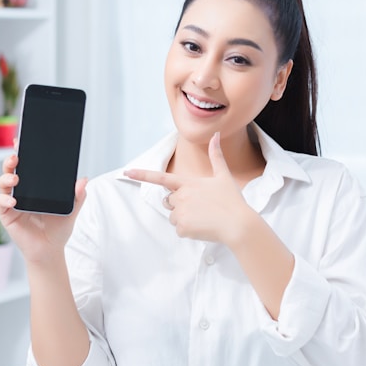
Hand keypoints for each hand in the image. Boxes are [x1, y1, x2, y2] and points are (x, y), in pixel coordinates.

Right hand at [0, 152, 86, 266]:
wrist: (50, 249)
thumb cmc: (58, 228)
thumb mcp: (72, 209)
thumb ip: (78, 195)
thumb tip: (84, 179)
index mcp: (35, 185)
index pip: (27, 165)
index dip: (22, 152)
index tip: (20, 141)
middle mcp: (22, 190)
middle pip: (11, 169)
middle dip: (10, 160)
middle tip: (15, 156)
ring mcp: (12, 201)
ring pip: (3, 182)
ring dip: (6, 177)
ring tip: (15, 178)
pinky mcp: (7, 213)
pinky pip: (1, 202)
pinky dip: (5, 199)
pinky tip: (14, 201)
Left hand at [124, 132, 250, 243]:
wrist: (238, 224)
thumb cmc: (232, 200)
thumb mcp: (223, 176)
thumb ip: (216, 155)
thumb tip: (217, 134)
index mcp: (188, 183)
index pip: (161, 178)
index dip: (142, 175)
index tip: (127, 172)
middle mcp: (181, 196)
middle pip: (168, 201)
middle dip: (178, 204)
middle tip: (199, 206)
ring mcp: (181, 212)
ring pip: (173, 216)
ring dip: (184, 218)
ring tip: (204, 217)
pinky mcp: (183, 228)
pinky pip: (179, 229)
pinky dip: (189, 230)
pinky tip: (203, 227)